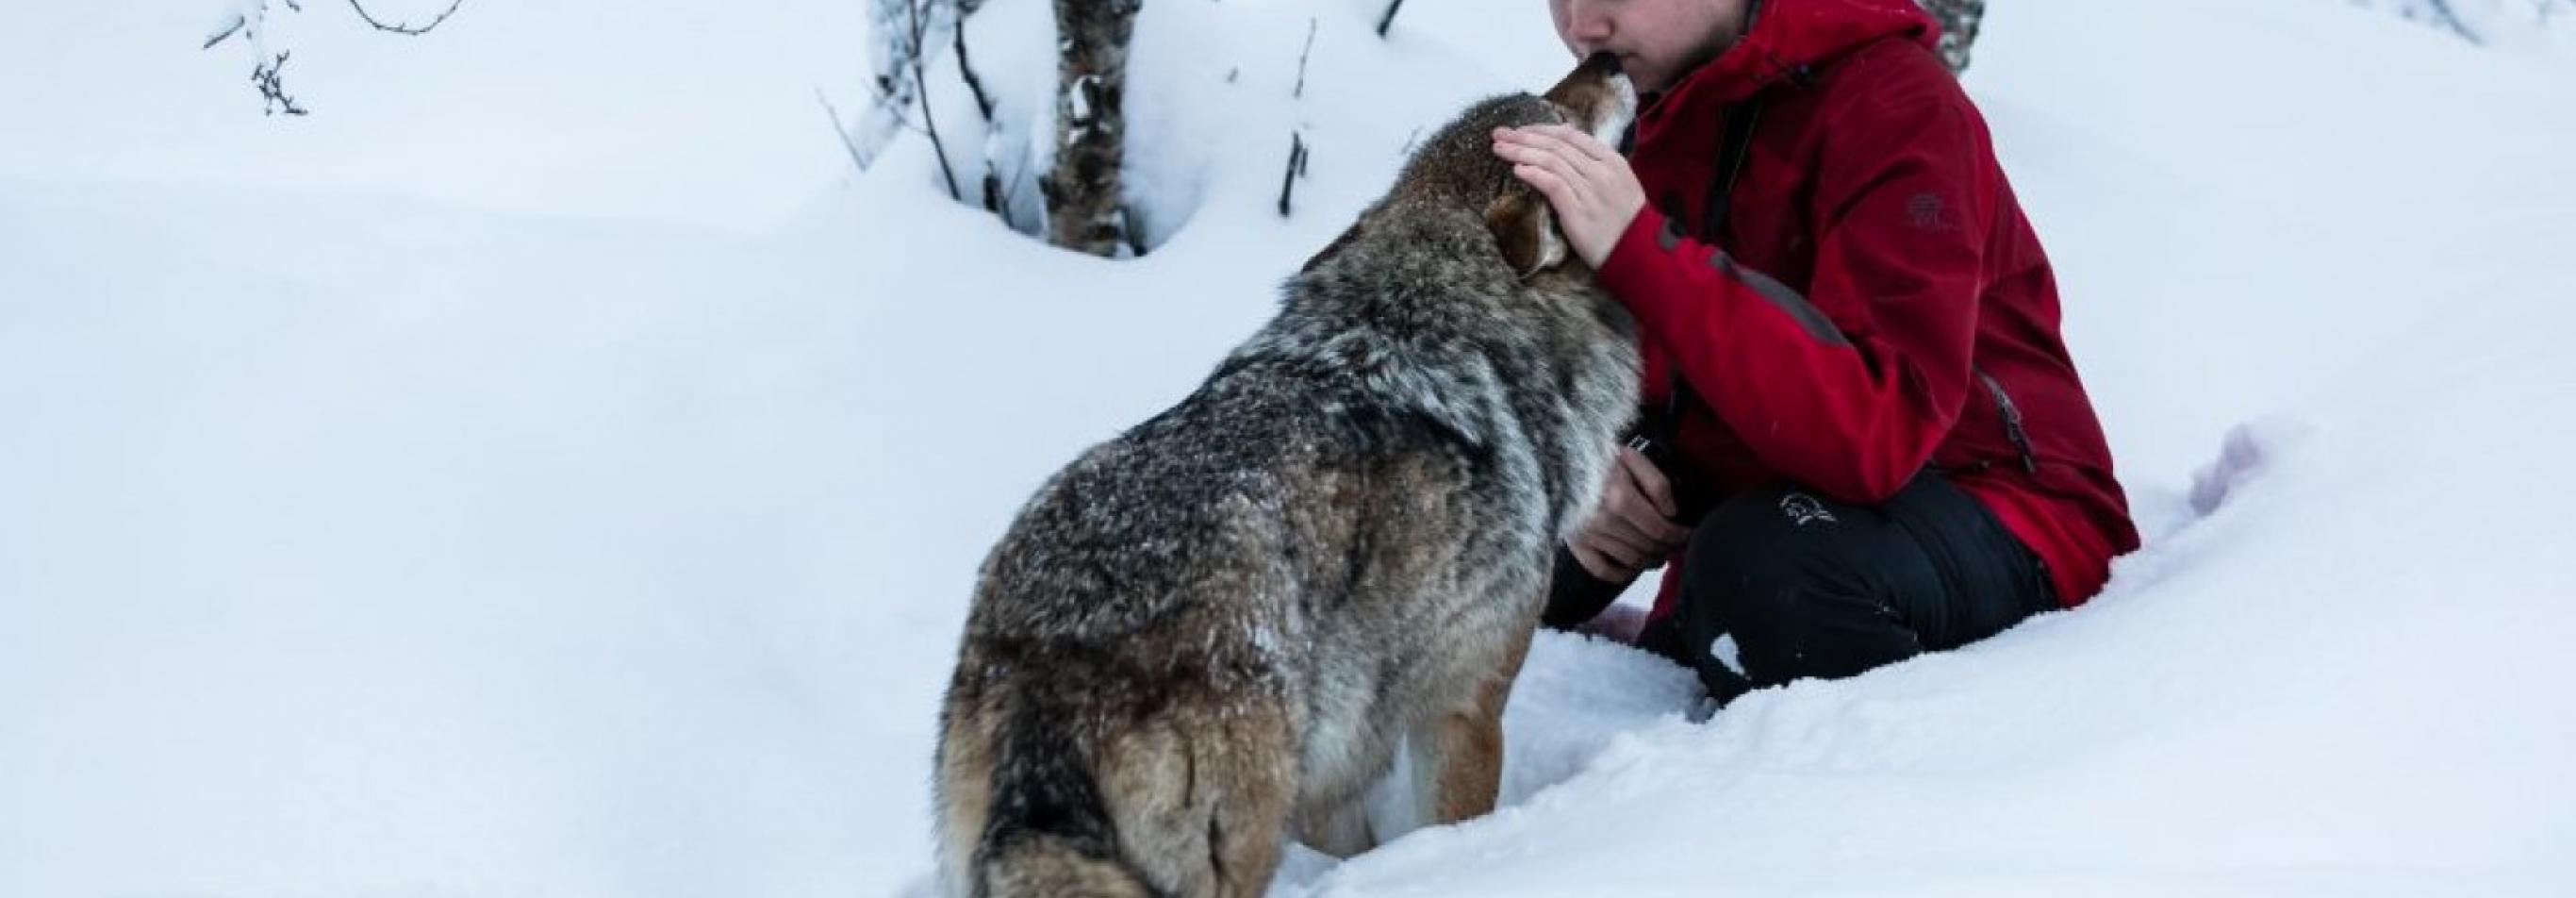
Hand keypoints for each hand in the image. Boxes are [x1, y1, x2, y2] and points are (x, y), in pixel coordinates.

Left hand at [1491, 123, 1645, 268]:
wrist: (1638, 252)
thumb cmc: (1626, 221)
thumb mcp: (1618, 184)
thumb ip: (1595, 166)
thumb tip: (1564, 150)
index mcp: (1611, 160)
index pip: (1571, 136)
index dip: (1542, 130)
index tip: (1521, 130)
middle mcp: (1601, 170)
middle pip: (1556, 145)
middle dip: (1523, 136)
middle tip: (1499, 133)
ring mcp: (1590, 189)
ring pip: (1550, 161)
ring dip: (1521, 152)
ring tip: (1499, 149)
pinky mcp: (1578, 210)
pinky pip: (1552, 185)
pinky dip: (1533, 174)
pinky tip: (1517, 170)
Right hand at [1568, 446, 1691, 580]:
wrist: (1557, 460)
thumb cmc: (1597, 456)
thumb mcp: (1631, 457)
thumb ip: (1656, 482)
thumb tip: (1671, 512)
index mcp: (1619, 499)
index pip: (1660, 529)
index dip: (1679, 535)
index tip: (1688, 533)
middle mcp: (1603, 522)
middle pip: (1648, 547)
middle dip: (1668, 548)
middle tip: (1677, 544)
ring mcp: (1588, 536)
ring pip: (1630, 561)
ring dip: (1651, 560)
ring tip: (1661, 554)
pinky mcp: (1576, 544)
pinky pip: (1602, 570)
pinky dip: (1622, 574)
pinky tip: (1634, 567)